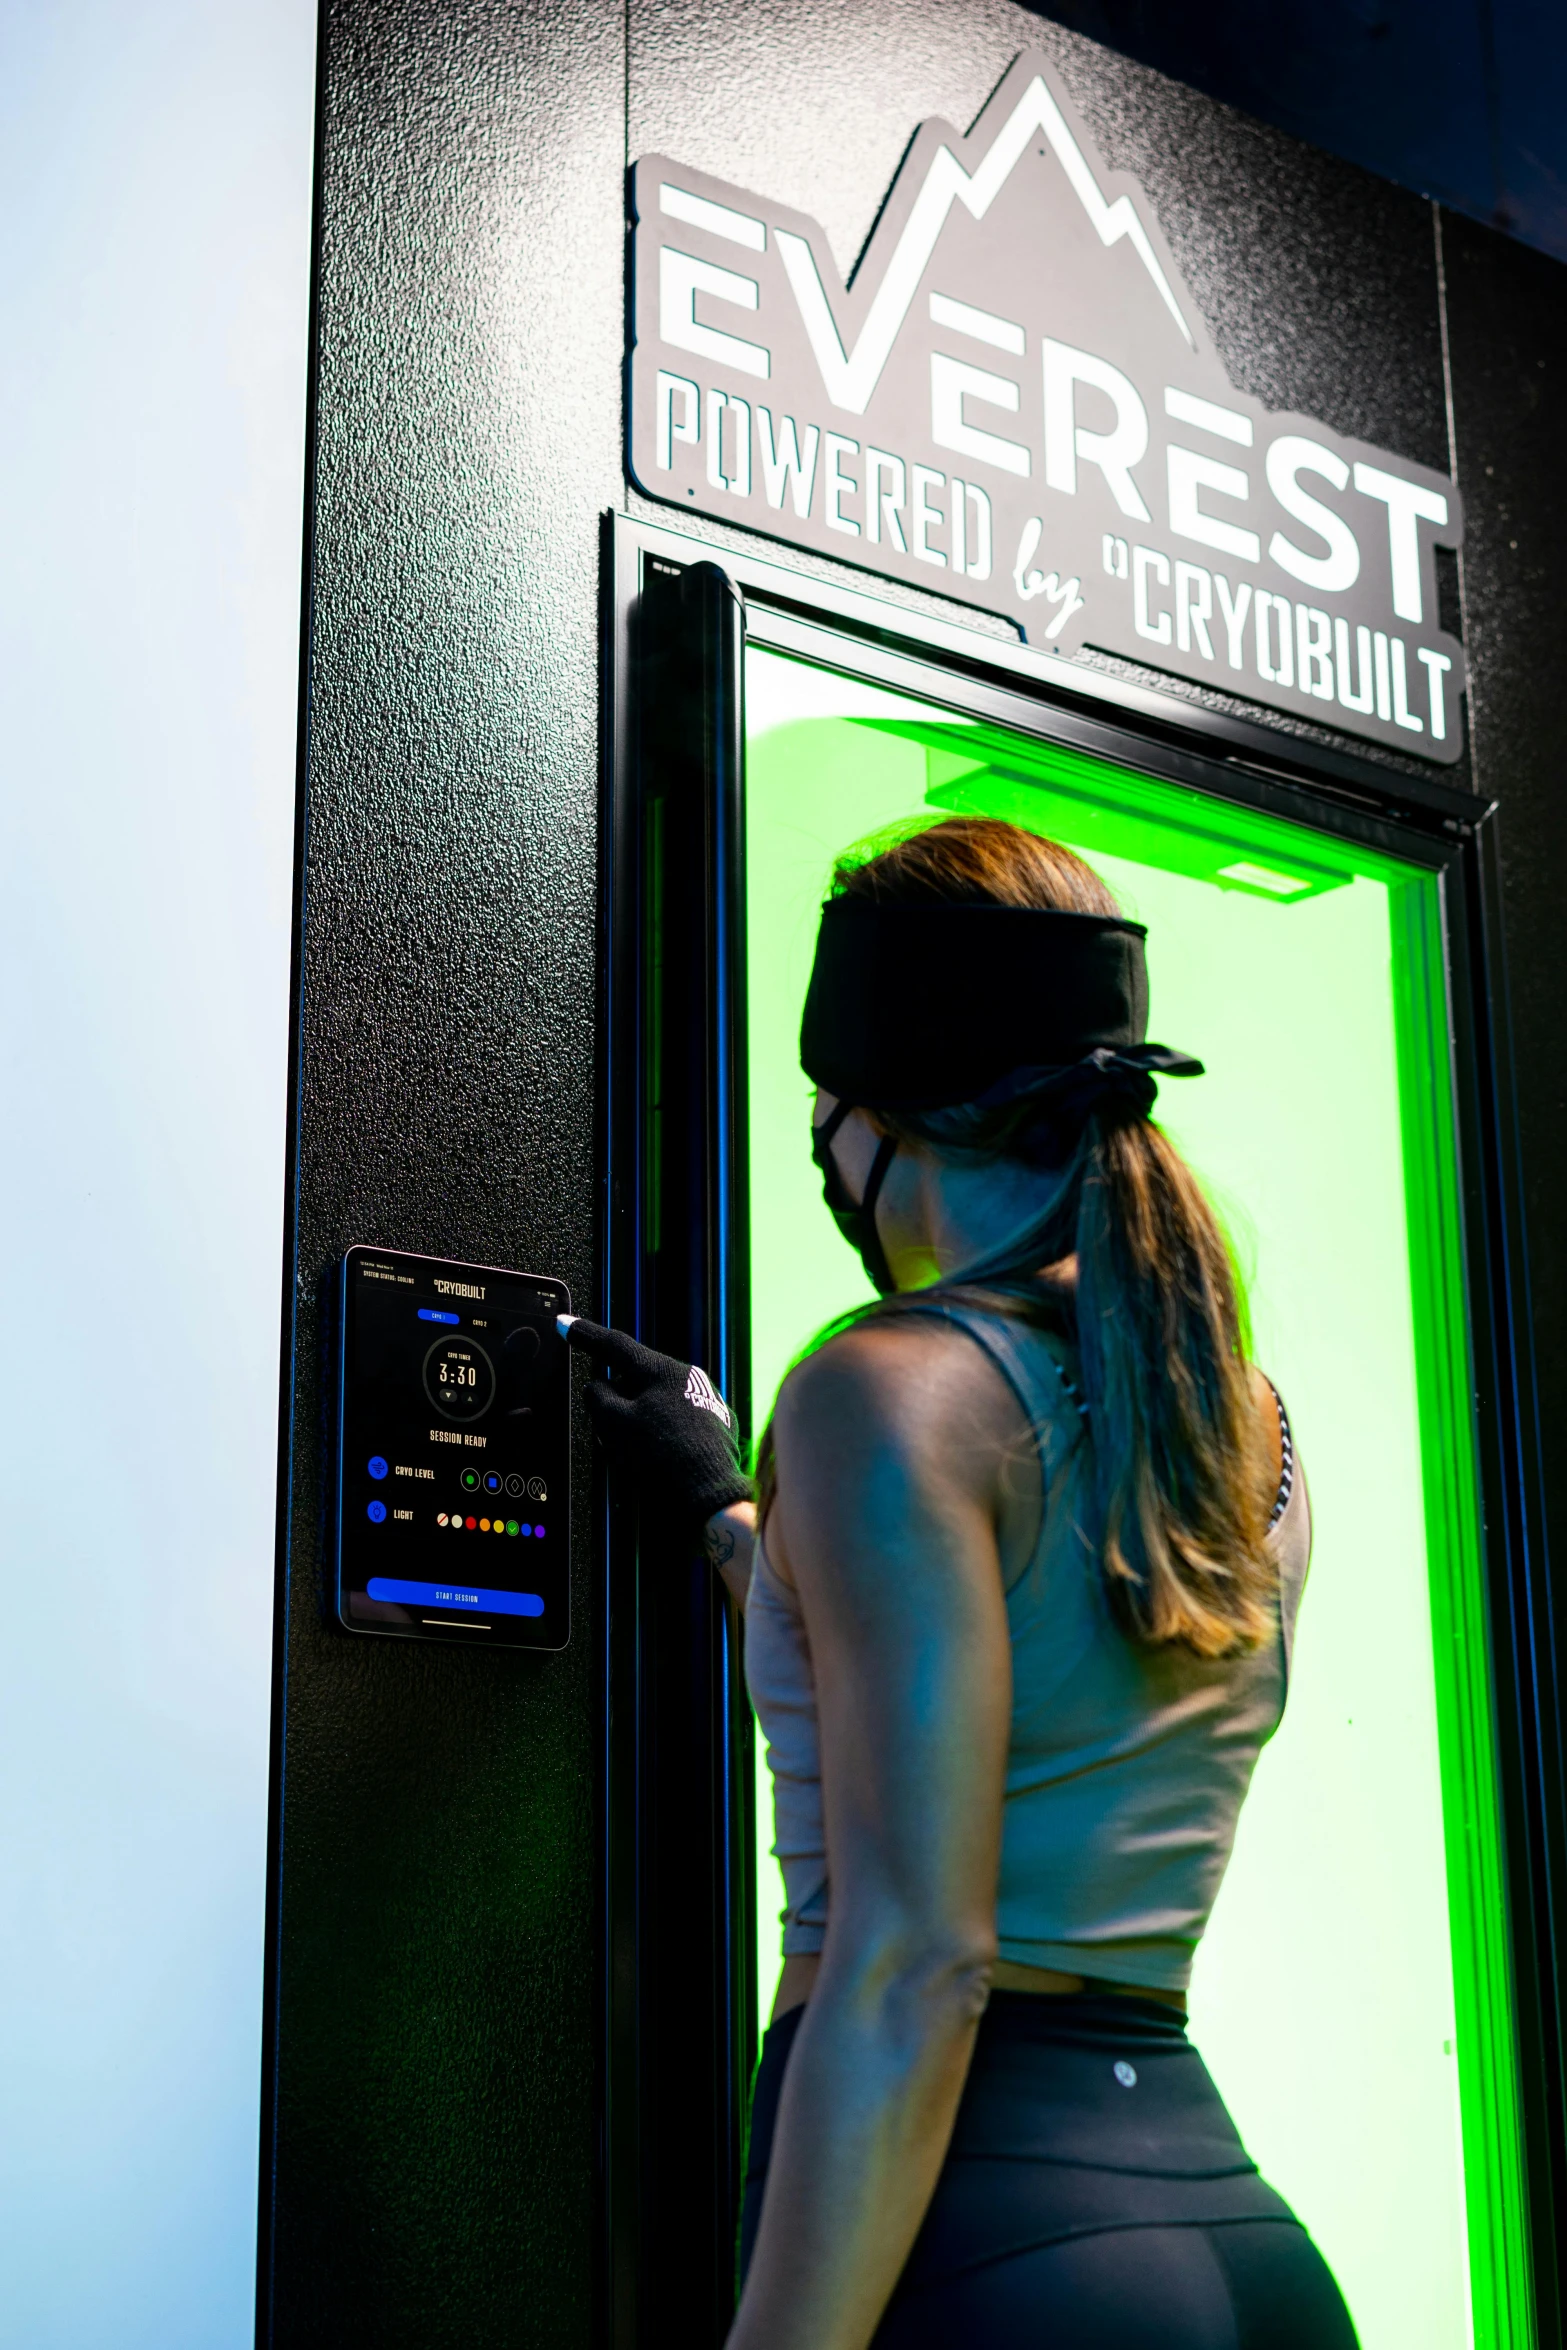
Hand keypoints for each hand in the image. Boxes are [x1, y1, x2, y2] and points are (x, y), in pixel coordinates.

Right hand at [562, 1318, 750, 1539]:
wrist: (711, 1495)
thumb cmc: (662, 1458)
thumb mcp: (615, 1425)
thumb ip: (598, 1397)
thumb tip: (598, 1385)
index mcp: (661, 1370)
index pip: (614, 1346)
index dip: (585, 1336)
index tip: (565, 1324)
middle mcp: (688, 1376)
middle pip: (636, 1378)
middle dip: (619, 1399)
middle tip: (612, 1433)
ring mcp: (706, 1399)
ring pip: (658, 1400)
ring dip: (642, 1418)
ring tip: (642, 1454)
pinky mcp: (716, 1422)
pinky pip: (679, 1419)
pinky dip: (665, 1432)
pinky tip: (665, 1458)